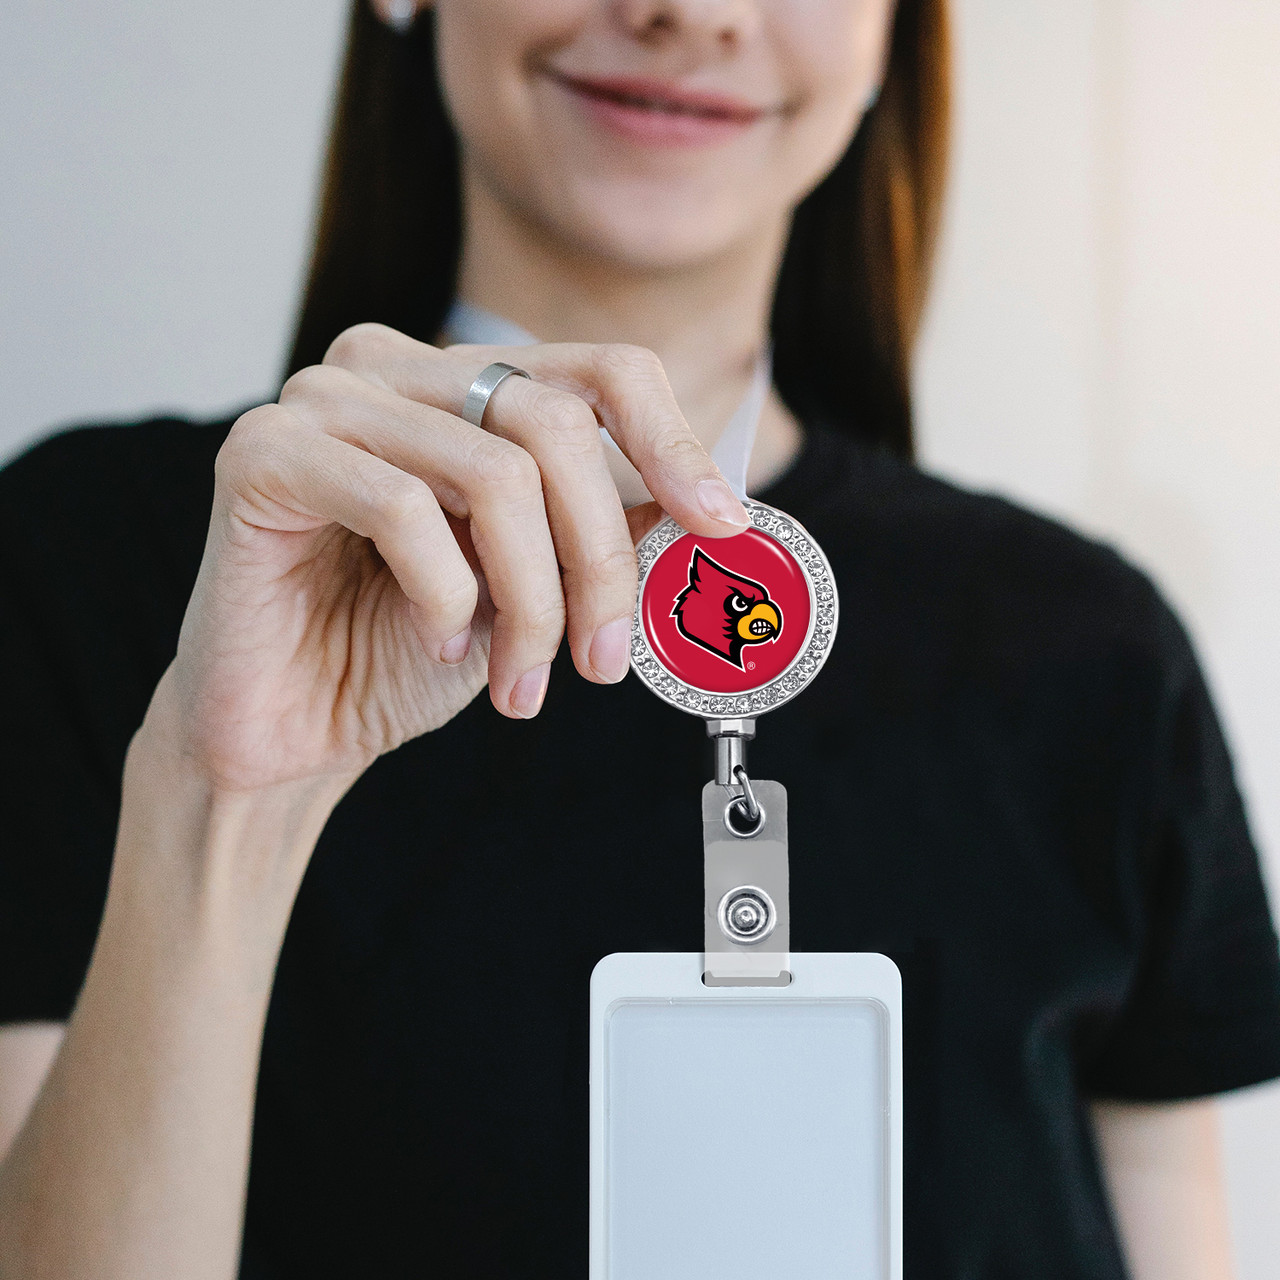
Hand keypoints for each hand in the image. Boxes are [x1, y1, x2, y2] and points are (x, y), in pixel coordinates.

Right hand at [152, 323, 748, 792]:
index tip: (721, 525)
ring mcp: (322, 400)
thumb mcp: (536, 587)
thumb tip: (706, 507)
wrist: (293, 731)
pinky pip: (402, 508)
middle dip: (599, 561)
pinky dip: (445, 595)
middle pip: (553, 426)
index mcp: (461, 385)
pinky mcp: (262, 453)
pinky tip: (436, 642)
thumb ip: (606, 530)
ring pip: (493, 474)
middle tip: (603, 660)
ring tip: (522, 679)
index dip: (672, 443)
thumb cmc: (407, 651)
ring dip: (531, 601)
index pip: (601, 371)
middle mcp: (392, 368)